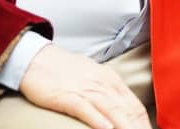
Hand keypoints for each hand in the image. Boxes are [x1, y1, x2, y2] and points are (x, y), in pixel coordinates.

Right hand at [19, 44, 150, 128]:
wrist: (34, 58)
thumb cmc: (61, 68)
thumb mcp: (92, 74)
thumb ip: (108, 90)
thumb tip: (122, 107)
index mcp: (110, 79)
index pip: (136, 107)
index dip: (145, 125)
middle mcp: (102, 84)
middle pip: (129, 112)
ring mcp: (86, 90)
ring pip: (113, 112)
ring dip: (126, 128)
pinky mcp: (68, 96)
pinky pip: (87, 110)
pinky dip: (99, 121)